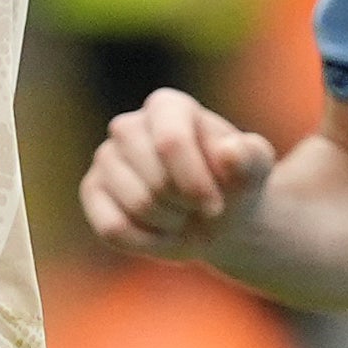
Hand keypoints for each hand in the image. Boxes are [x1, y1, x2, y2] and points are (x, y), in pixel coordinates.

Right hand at [84, 86, 277, 258]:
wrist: (215, 216)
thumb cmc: (234, 184)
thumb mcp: (255, 170)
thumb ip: (251, 157)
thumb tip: (230, 150)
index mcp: (168, 106)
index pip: (170, 142)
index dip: (195, 183)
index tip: (217, 205)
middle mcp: (128, 126)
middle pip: (153, 181)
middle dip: (186, 207)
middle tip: (202, 210)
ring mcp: (106, 158)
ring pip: (136, 205)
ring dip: (170, 224)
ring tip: (183, 217)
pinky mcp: (92, 192)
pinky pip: (112, 228)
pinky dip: (146, 242)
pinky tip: (161, 233)